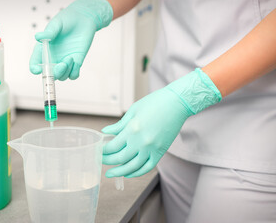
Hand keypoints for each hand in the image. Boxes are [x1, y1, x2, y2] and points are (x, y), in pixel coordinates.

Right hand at [29, 0, 112, 79]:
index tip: (37, 69)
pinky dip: (74, 73)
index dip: (35, 68)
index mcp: (44, 49)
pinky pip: (73, 75)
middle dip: (55, 74)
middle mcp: (53, 58)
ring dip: (65, 71)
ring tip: (70, 57)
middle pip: (50, 74)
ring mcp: (65, 61)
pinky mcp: (76, 61)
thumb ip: (49, 32)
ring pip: (62, 76)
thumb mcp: (57, 24)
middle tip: (62, 65)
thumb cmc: (67, 19)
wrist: (84, 17)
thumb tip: (38, 37)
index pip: (35, 63)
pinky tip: (76, 62)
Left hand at [102, 69, 221, 177]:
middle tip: (100, 161)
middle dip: (107, 161)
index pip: (112, 147)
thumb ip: (119, 125)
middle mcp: (141, 142)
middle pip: (120, 158)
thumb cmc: (155, 103)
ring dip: (120, 172)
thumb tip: (106, 131)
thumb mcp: (133, 111)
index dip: (103, 151)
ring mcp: (152, 149)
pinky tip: (128, 173)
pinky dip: (136, 172)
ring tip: (110, 173)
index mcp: (132, 130)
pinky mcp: (160, 152)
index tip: (99, 151)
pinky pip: (147, 167)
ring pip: (132, 167)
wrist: (177, 103)